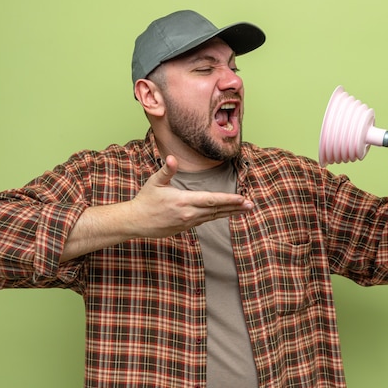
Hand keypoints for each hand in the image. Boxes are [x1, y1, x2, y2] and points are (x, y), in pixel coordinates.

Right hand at [127, 155, 253, 238]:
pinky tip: (225, 213)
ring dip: (229, 213)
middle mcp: (189, 214)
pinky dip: (217, 216)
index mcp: (184, 201)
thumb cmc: (145, 200)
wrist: (136, 222)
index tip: (242, 199)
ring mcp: (188, 222)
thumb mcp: (155, 183)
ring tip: (244, 210)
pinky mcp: (185, 228)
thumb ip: (167, 170)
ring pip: (213, 217)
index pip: (211, 200)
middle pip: (217, 210)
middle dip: (235, 207)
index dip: (228, 199)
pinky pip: (205, 220)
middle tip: (251, 205)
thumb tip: (172, 159)